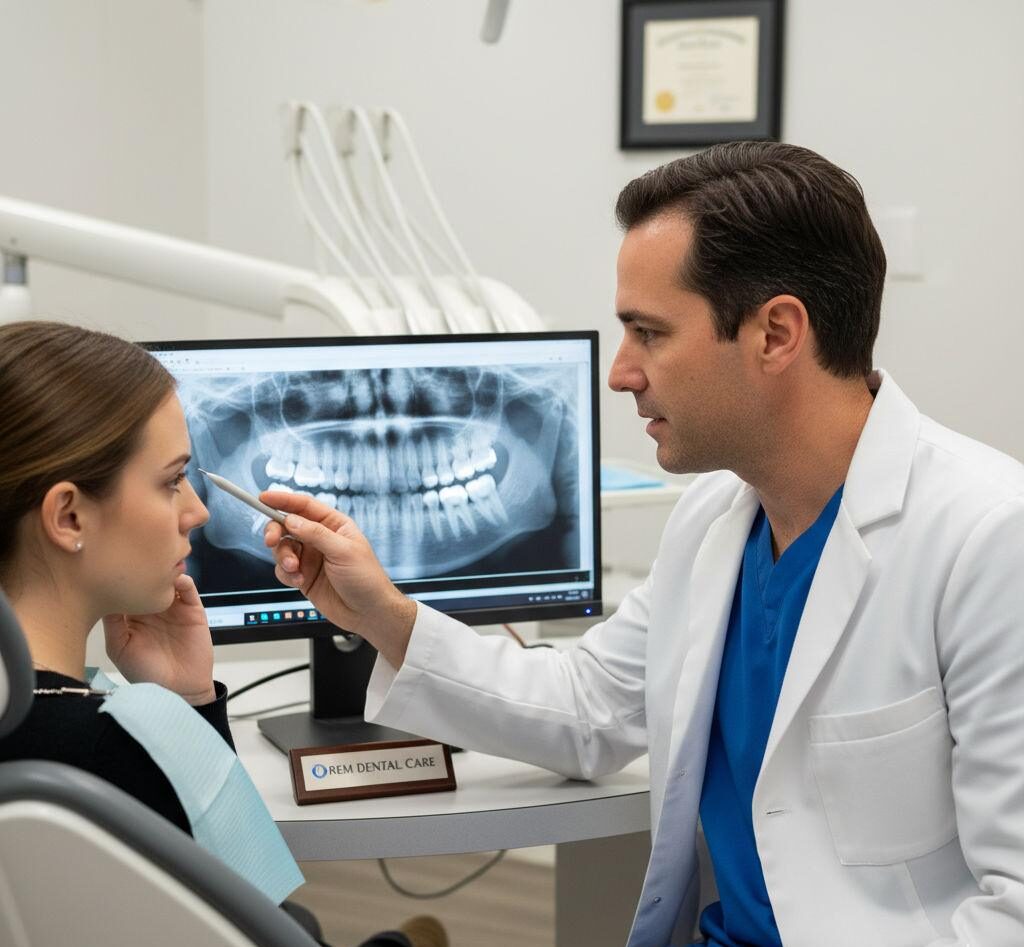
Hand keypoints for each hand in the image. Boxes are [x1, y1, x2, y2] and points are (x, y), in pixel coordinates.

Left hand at [103, 573, 215, 705]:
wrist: (178, 689)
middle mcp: (152, 608)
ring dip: (163, 572)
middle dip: (141, 568)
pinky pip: (188, 590)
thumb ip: (112, 623)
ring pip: (167, 581)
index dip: (119, 577)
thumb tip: (106, 596)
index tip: (112, 565)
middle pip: (146, 580)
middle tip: (134, 556)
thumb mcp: (119, 648)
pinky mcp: (193, 609)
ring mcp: (173, 607)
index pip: (125, 589)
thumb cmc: (145, 673)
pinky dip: (183, 581)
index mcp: (131, 616)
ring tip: (156, 565)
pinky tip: (176, 580)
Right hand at [261, 490, 415, 667]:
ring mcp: (310, 557)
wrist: (368, 612)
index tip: (263, 498)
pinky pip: (283, 569)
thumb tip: (291, 520)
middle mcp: (320, 538)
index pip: (304, 506)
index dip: (283, 500)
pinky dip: (286, 574)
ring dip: (283, 557)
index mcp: (334, 525)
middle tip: (271, 540)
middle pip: (287, 525)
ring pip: (283, 548)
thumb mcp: (343, 552)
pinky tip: (299, 581)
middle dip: (276, 531)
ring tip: (295, 569)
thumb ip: (315, 534)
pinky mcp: (303, 576)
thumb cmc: (366, 578)